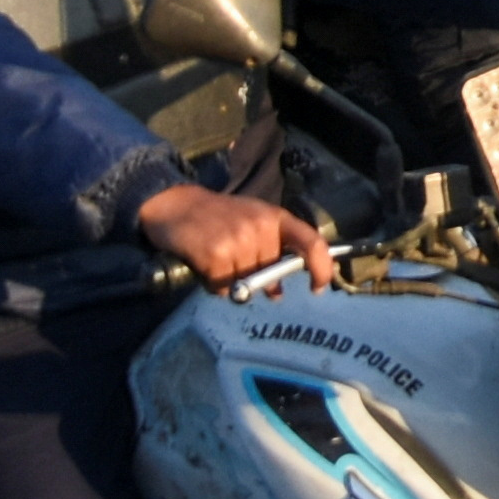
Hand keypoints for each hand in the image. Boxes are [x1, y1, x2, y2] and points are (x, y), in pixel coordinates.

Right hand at [137, 184, 328, 292]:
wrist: (177, 204)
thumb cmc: (218, 217)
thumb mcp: (250, 225)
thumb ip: (269, 253)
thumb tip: (277, 294)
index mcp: (276, 217)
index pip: (311, 242)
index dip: (322, 267)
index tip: (318, 287)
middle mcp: (261, 226)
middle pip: (270, 272)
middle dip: (255, 278)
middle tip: (233, 263)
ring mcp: (239, 239)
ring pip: (245, 283)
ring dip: (230, 282)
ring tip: (216, 259)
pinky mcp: (216, 253)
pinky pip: (223, 287)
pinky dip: (213, 285)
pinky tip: (204, 265)